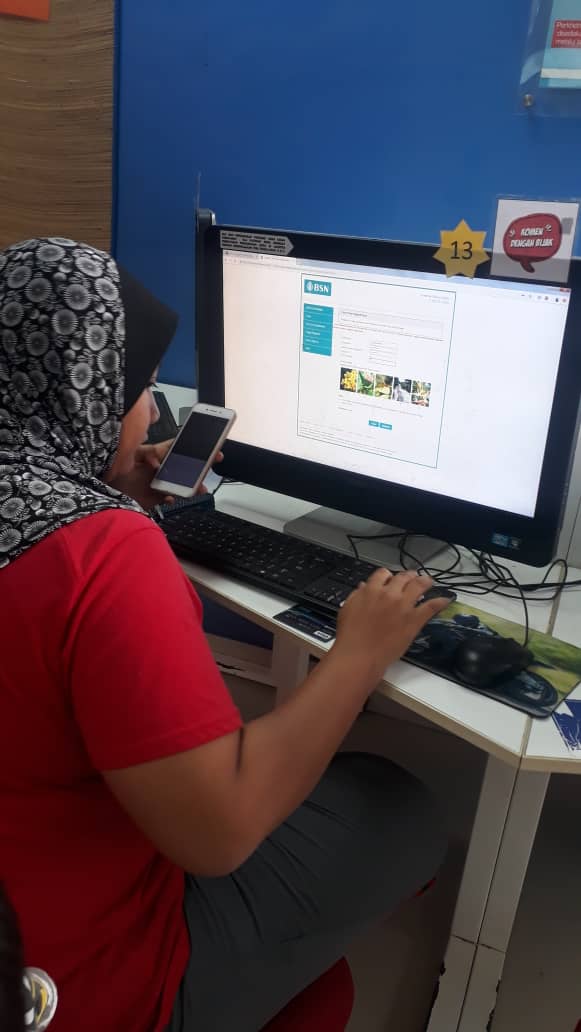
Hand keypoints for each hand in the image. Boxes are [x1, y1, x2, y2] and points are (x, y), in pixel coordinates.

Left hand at [109, 440, 223, 510]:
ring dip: (190, 486)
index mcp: (154, 454)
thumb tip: (157, 461)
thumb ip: (146, 454)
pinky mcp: (150, 498)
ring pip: (178, 483)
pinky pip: (166, 498)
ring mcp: (155, 483)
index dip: (192, 448)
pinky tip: (172, 497)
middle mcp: (156, 468)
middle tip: (210, 467)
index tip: (207, 448)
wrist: (99, 491)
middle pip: (182, 467)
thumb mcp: (130, 453)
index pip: (176, 448)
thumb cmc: (112, 466)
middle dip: (197, 468)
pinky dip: (171, 498)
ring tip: (200, 488)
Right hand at [334, 569, 449, 681]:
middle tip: (412, 577)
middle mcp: (390, 594)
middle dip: (408, 576)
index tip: (390, 579)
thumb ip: (358, 595)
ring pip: (419, 585)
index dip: (388, 575)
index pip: (383, 574)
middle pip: (403, 577)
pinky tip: (445, 599)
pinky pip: (431, 607)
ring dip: (425, 581)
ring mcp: (404, 606)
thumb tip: (364, 587)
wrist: (359, 655)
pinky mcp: (414, 620)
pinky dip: (440, 602)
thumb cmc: (350, 635)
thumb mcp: (348, 608)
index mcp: (372, 590)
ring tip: (428, 581)